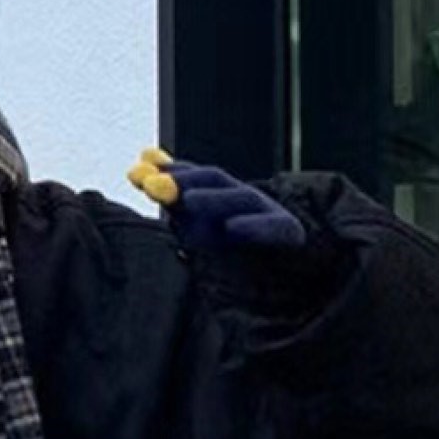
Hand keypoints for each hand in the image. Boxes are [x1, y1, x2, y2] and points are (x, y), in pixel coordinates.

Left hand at [127, 147, 304, 250]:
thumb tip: (142, 163)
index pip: (194, 177)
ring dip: (214, 198)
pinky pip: (272, 228)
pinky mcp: (289, 233)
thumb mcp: (205, 230)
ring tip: (190, 200)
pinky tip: (233, 227)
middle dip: (184, 179)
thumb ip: (176, 203)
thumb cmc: (244, 254)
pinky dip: (253, 226)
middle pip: (215, 180)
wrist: (296, 275)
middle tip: (153, 183)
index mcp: (222, 198)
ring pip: (241, 199)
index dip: (168, 171)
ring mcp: (268, 213)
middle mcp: (244, 199)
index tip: (141, 166)